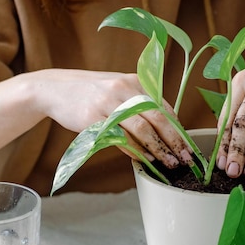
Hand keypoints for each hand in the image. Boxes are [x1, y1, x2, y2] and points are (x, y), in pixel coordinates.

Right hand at [29, 69, 191, 167]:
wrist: (56, 89)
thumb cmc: (92, 92)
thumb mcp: (119, 89)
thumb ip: (141, 103)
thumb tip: (168, 128)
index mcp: (135, 81)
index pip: (164, 106)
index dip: (178, 128)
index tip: (188, 145)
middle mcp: (124, 88)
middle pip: (157, 118)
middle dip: (174, 141)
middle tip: (185, 158)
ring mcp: (107, 103)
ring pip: (140, 129)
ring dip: (157, 149)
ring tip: (168, 163)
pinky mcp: (92, 118)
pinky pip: (119, 138)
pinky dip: (134, 150)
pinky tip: (143, 159)